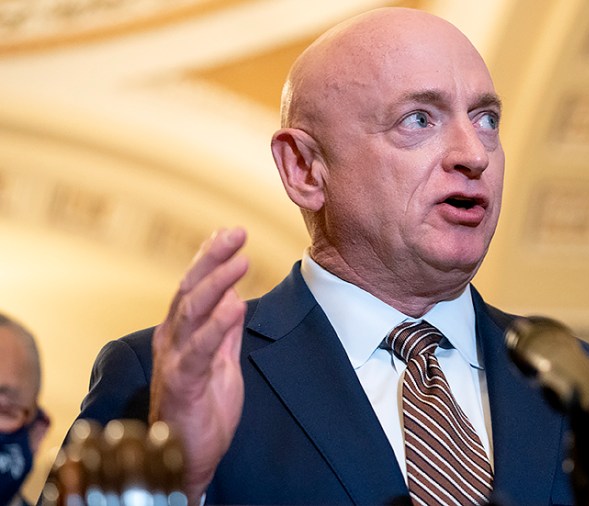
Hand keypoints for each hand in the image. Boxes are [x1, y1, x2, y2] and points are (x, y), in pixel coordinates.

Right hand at [149, 228, 248, 504]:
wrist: (188, 456)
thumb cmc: (202, 408)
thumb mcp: (220, 360)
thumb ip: (225, 329)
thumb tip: (235, 295)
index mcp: (180, 332)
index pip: (193, 285)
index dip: (210, 257)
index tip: (230, 231)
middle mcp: (172, 339)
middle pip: (189, 289)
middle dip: (212, 258)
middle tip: (236, 233)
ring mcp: (174, 360)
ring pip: (192, 311)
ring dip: (217, 283)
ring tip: (241, 260)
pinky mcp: (182, 383)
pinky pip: (199, 349)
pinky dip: (217, 325)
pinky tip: (235, 306)